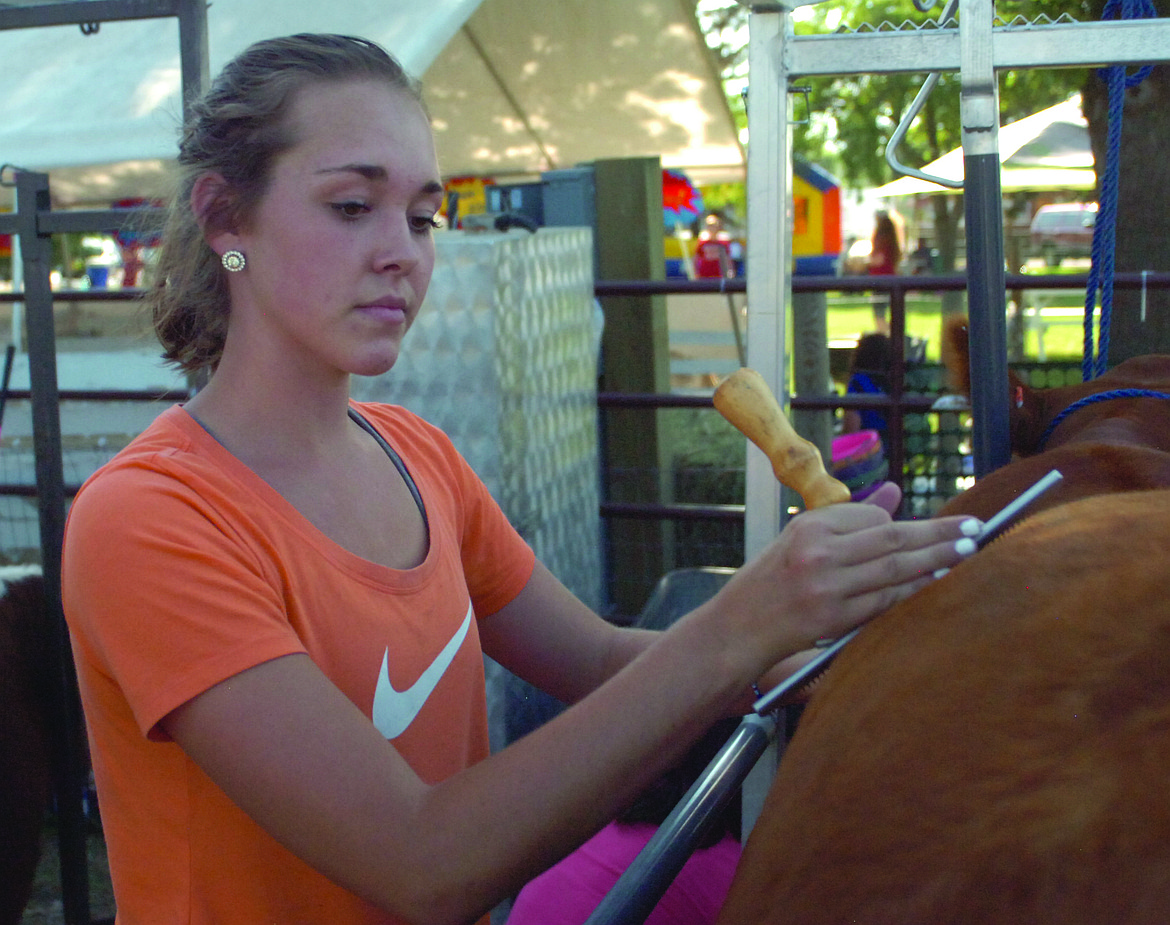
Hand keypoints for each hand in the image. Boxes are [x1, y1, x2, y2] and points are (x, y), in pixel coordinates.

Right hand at [706, 491, 978, 681]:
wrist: (738, 628)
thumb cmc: (772, 580)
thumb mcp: (802, 538)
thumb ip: (850, 517)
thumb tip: (894, 494)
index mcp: (810, 526)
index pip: (871, 518)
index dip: (903, 524)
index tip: (932, 527)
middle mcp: (818, 552)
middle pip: (891, 538)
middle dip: (938, 533)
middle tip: (976, 528)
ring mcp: (826, 586)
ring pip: (894, 569)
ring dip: (936, 561)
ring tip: (969, 551)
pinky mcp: (833, 618)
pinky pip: (885, 601)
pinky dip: (914, 591)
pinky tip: (937, 583)